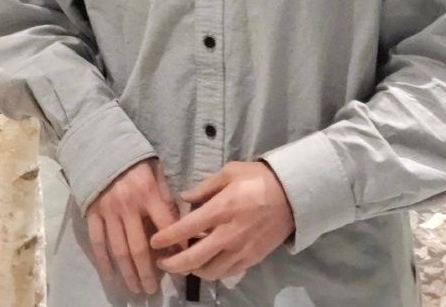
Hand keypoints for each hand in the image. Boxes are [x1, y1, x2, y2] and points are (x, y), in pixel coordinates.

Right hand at [86, 158, 178, 295]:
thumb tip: (178, 223)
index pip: (165, 228)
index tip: (180, 264)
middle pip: (139, 247)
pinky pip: (97, 242)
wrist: (100, 144)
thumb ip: (165, 196)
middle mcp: (128, 205)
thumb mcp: (156, 170)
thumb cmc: (134, 159)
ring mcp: (108, 210)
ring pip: (118, 249)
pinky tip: (111, 276)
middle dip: (147, 272)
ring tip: (135, 288)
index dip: (174, 248)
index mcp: (148, 193)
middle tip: (152, 290)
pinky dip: (103, 261)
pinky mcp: (92, 212)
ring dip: (128, 272)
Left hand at [150, 161, 293, 281]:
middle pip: (194, 259)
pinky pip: (228, 272)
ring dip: (193, 271)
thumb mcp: (229, 172)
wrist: (292, 194)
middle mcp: (228, 234)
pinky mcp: (252, 258)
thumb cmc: (257, 178)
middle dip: (173, 264)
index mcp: (220, 209)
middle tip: (161, 263)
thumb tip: (184, 198)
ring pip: (210, 272)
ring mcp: (241, 250)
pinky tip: (206, 264)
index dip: (166, 237)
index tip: (154, 241)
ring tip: (183, 263)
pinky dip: (213, 272)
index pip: (186, 229)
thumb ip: (204, 187)